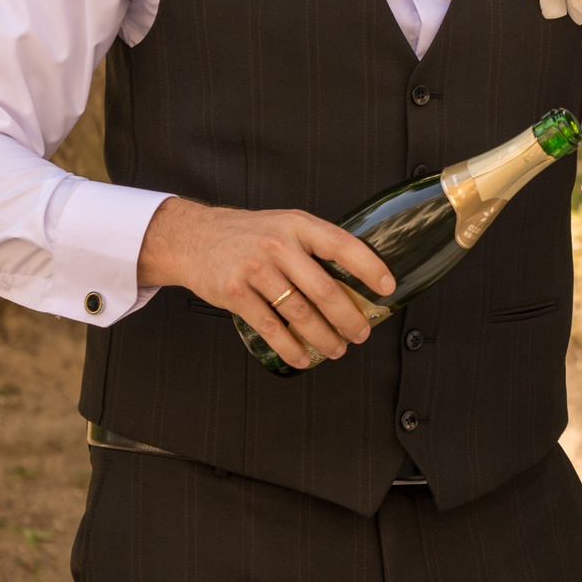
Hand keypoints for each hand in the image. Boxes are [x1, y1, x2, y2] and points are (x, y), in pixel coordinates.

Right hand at [136, 197, 398, 370]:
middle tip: (363, 333)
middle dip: (348, 317)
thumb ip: (314, 245)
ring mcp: (255, 269)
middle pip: (324, 288)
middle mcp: (278, 244)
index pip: (342, 245)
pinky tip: (303, 357)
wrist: (193, 237)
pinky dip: (290, 347)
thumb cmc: (249, 235)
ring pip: (299, 312)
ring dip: (324, 336)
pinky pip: (270, 326)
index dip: (368, 267)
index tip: (387, 288)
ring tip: (338, 348)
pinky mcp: (235, 293)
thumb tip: (357, 276)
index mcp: (298, 225)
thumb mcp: (285, 226)